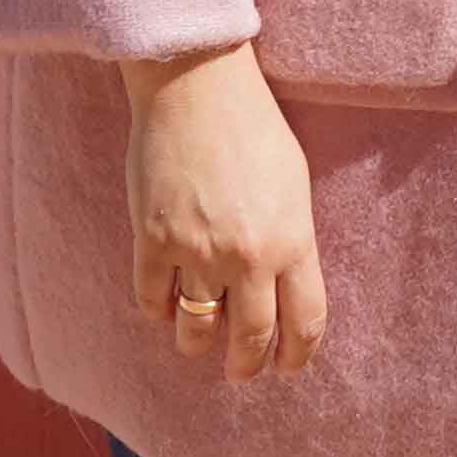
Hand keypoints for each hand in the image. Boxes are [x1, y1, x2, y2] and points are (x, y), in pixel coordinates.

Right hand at [121, 42, 326, 380]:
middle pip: (250, 340)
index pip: (304, 323)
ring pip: (195, 331)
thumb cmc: (254, 127)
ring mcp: (197, 251)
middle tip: (240, 371)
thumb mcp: (294, 184)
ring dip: (196, 344)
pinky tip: (164, 302)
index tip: (287, 367)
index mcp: (293, 239)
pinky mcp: (152, 240)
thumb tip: (284, 290)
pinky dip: (158, 309)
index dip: (296, 356)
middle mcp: (248, 256)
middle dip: (245, 365)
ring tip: (198, 341)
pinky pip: (151, 302)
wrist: (197, 85)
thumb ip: (291, 240)